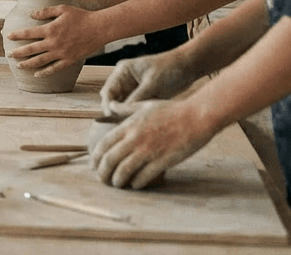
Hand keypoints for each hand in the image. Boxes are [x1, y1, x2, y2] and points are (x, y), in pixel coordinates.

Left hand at [5, 4, 104, 74]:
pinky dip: (44, 72)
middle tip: (8, 54)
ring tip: (18, 65)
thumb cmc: (81, 16)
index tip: (8, 36)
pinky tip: (37, 74)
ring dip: (28, 64)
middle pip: (31, 50)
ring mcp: (61, 53)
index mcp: (50, 29)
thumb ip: (45, 11)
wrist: (100, 28)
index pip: (29, 33)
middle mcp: (53, 43)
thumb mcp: (62, 9)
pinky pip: (54, 68)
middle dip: (18, 52)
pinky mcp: (69, 60)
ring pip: (40, 61)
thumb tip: (30, 13)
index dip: (17, 35)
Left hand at [91, 99, 214, 188]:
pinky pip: (144, 176)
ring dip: (117, 181)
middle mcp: (135, 138)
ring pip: (124, 171)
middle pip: (110, 160)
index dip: (95, 158)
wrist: (196, 116)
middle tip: (102, 180)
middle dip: (102, 173)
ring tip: (117, 184)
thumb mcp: (145, 105)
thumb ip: (125, 108)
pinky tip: (136, 185)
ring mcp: (149, 150)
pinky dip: (137, 183)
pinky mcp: (163, 160)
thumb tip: (109, 105)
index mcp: (129, 125)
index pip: (104, 145)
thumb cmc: (172, 110)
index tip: (94, 166)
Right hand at [100, 50, 197, 113]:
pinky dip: (135, 113)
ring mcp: (133, 88)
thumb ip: (136, 98)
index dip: (108, 104)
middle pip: (113, 99)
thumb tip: (121, 112)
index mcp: (123, 71)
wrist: (187, 66)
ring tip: (132, 122)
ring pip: (122, 105)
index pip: (108, 90)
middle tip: (122, 122)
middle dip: (115, 110)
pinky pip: (133, 108)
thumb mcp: (152, 84)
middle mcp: (125, 80)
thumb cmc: (169, 69)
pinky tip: (140, 120)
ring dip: (125, 113)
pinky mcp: (142, 96)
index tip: (113, 115)